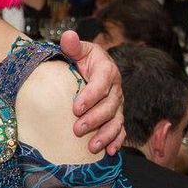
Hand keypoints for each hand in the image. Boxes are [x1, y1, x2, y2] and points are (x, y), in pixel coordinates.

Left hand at [59, 30, 124, 154]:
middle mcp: (116, 88)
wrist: (90, 68)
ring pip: (116, 121)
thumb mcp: (78, 50)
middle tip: (77, 129)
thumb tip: (67, 35)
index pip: (101, 84)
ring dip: (105, 135)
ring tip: (92, 146)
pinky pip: (121, 130)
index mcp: (107, 70)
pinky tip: (109, 152)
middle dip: (94, 119)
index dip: (90, 96)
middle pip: (109, 106)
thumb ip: (72, 46)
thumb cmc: (82, 59)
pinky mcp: (117, 116)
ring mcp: (117, 104)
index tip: (75, 108)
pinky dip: (117, 141)